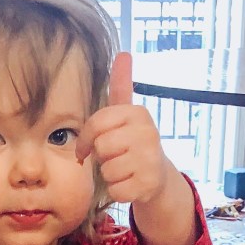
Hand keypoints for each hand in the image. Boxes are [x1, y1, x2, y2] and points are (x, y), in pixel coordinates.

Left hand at [75, 52, 168, 205]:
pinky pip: (116, 190)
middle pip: (101, 147)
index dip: (86, 139)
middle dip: (103, 157)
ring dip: (110, 175)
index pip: (97, 123)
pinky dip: (118, 191)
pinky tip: (130, 184)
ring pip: (107, 170)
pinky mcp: (149, 184)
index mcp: (138, 113)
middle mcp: (148, 133)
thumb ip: (121, 86)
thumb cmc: (133, 144)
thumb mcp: (127, 116)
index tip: (87, 146)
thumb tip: (123, 52)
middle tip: (116, 157)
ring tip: (125, 170)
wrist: (158, 176)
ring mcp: (150, 160)